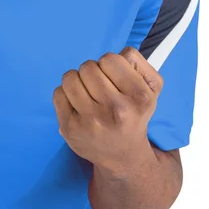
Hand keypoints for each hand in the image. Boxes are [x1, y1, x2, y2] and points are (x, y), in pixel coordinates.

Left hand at [52, 46, 163, 171]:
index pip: (110, 58)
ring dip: (77, 81)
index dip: (109, 64)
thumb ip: (139, 63)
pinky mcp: (70, 129)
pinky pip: (58, 92)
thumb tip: (121, 52)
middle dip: (92, 72)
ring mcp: (91, 122)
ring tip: (87, 94)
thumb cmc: (134, 115)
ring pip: (70, 77)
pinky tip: (78, 106)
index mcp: (139, 98)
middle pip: (88, 66)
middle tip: (99, 87)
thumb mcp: (151, 90)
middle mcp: (117, 111)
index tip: (113, 77)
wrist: (123, 156)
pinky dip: (66, 95)